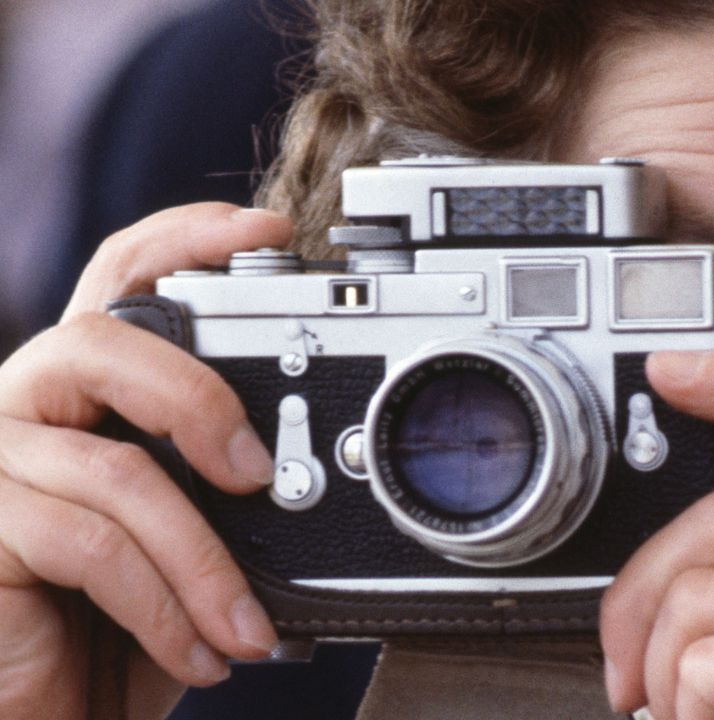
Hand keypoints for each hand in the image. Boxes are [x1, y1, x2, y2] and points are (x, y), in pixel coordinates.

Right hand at [0, 205, 291, 718]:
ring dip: (204, 562)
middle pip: (102, 340)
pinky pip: (90, 545)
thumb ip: (215, 486)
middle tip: (260, 475)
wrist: (44, 717)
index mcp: (80, 393)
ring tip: (246, 629)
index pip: (116, 278)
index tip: (265, 233)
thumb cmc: (112, 629)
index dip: (183, 238)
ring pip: (118, 471)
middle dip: (199, 398)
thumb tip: (306, 475)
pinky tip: (198, 652)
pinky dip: (165, 606)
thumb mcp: (183, 541)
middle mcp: (21, 406)